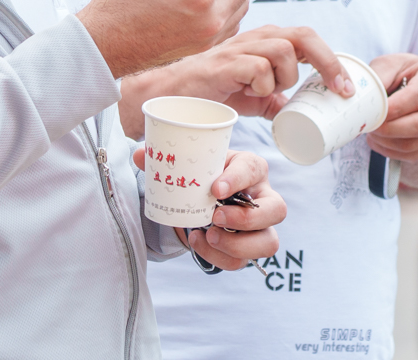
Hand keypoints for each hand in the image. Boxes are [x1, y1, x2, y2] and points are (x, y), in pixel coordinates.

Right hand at [119, 26, 353, 135]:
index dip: (332, 61)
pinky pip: (258, 69)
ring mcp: (240, 48)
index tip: (346, 89)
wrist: (172, 97)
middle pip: (303, 35)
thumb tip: (295, 111)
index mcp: (266, 42)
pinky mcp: (224, 63)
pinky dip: (261, 86)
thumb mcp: (251, 96)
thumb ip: (273, 97)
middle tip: (338, 89)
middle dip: (327, 62)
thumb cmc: (211, 91)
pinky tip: (247, 94)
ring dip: (283, 78)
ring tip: (263, 93)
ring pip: (283, 51)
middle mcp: (256, 38)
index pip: (307, 39)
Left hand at [133, 147, 284, 271]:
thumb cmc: (204, 176)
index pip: (254, 168)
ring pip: (269, 242)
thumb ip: (165, 159)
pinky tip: (200, 242)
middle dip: (247, 218)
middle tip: (215, 216)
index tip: (215, 188)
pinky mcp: (249, 248)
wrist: (204, 198)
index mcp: (251, 168)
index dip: (238, 178)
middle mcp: (263, 197)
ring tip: (209, 235)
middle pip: (277, 209)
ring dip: (238, 244)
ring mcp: (260, 227)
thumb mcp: (190, 164)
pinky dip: (219, 257)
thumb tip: (140, 155)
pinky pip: (243, 262)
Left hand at [366, 53, 417, 161]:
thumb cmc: (407, 72)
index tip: (373, 112)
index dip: (394, 108)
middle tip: (369, 125)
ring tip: (372, 133)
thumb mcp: (392, 63)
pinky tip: (380, 142)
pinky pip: (416, 154)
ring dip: (389, 143)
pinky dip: (393, 152)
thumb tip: (366, 97)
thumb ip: (379, 75)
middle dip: (390, 129)